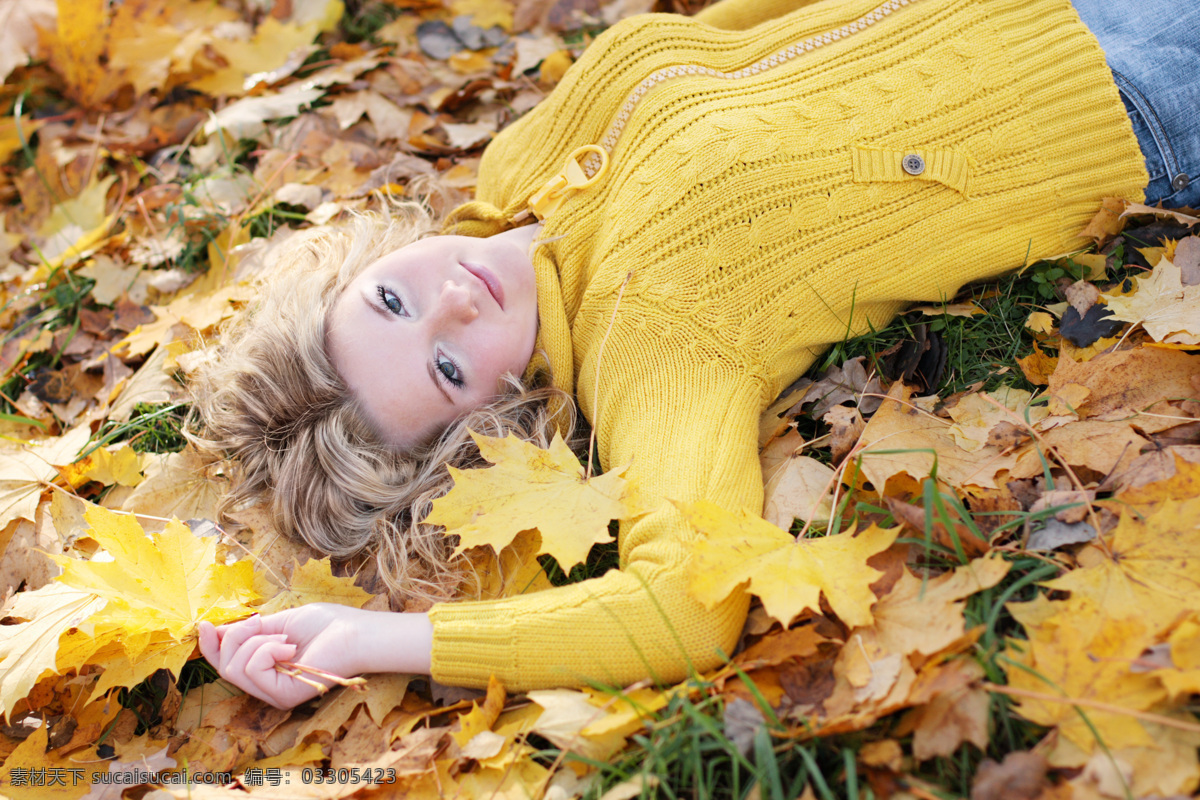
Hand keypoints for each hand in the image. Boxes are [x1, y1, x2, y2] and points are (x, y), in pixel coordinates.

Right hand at [197, 605, 431, 708]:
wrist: (356, 634)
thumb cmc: (327, 625)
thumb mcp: (279, 622)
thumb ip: (249, 630)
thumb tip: (214, 630)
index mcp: (267, 669)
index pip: (226, 664)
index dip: (211, 646)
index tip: (205, 625)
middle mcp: (268, 686)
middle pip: (225, 667)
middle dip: (236, 636)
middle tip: (261, 622)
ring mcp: (274, 694)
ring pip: (235, 668)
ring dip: (255, 641)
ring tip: (285, 637)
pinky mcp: (282, 697)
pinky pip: (253, 669)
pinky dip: (267, 649)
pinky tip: (290, 646)